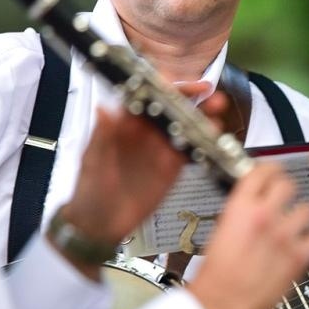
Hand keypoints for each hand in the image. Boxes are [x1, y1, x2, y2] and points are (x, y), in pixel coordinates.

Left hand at [54, 92, 229, 275]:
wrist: (100, 225)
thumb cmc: (90, 189)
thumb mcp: (92, 162)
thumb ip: (101, 136)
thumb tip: (103, 109)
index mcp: (124, 123)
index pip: (146, 97)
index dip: (163, 87)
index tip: (177, 83)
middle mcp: (145, 131)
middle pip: (171, 108)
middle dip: (191, 99)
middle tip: (209, 93)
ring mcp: (160, 149)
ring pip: (184, 127)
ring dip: (202, 119)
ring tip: (218, 115)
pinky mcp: (172, 169)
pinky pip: (190, 152)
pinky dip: (203, 144)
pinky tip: (214, 139)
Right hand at [187, 162, 308, 308]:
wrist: (220, 305)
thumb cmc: (215, 277)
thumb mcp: (219, 232)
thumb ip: (240, 215)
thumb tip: (251, 207)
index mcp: (240, 208)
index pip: (261, 172)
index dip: (269, 170)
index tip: (273, 173)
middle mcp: (264, 217)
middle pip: (288, 185)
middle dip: (287, 190)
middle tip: (286, 198)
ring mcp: (285, 236)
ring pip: (308, 209)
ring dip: (304, 214)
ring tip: (300, 221)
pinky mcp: (300, 257)